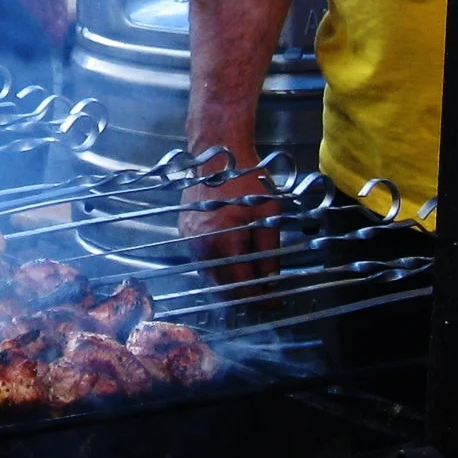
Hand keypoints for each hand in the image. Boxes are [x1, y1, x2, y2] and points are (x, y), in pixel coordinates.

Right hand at [178, 162, 281, 302]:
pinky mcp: (184, 234)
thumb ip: (268, 250)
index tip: (273, 303)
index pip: (241, 286)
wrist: (216, 154)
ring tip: (250, 281)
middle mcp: (202, 247)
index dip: (259, 298)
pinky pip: (201, 261)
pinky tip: (232, 263)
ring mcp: (190, 242)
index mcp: (223, 243)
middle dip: (244, 295)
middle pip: (222, 287)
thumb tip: (270, 281)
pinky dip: (217, 268)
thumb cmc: (245, 179)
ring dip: (229, 284)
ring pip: (209, 277)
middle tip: (263, 295)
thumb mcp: (268, 213)